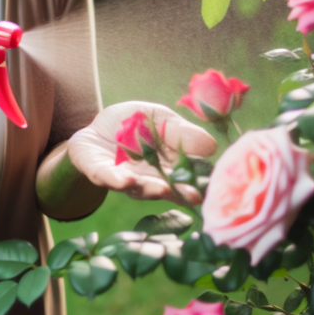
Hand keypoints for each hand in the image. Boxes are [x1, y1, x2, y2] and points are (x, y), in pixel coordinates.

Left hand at [66, 101, 216, 203]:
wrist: (97, 127)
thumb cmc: (135, 125)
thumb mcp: (160, 119)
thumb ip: (180, 131)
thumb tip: (211, 146)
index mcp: (169, 167)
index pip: (189, 176)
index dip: (201, 180)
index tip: (216, 184)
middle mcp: (150, 179)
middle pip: (167, 188)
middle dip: (179, 192)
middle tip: (194, 195)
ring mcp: (125, 178)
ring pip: (139, 188)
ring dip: (150, 188)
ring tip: (161, 188)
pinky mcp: (100, 173)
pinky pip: (108, 178)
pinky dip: (116, 180)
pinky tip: (125, 180)